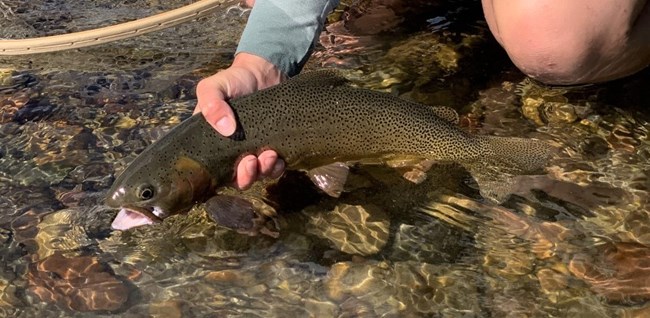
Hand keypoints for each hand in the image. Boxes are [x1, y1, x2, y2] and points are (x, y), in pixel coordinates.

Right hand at [194, 53, 285, 188]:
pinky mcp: (273, 149)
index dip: (221, 176)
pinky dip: (278, 168)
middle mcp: (231, 152)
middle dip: (246, 177)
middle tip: (252, 161)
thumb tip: (226, 129)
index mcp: (212, 142)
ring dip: (263, 172)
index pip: (211, 170)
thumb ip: (211, 103)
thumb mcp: (214, 86)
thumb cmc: (234, 80)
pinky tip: (280, 158)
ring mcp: (253, 152)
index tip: (233, 167)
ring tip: (270, 156)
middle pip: (236, 179)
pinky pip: (275, 168)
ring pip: (257, 175)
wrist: (264, 72)